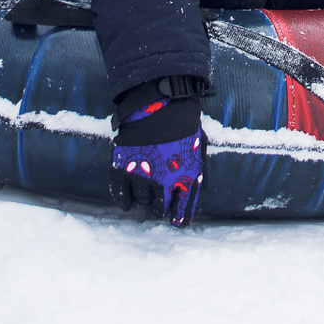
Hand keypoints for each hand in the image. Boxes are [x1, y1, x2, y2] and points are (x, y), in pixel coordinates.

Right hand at [110, 81, 206, 227]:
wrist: (158, 102)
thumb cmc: (183, 125)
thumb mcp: (200, 149)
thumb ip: (199, 174)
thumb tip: (202, 193)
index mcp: (186, 179)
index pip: (182, 212)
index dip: (179, 219)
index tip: (176, 221)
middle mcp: (163, 183)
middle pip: (159, 209)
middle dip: (160, 206)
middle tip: (159, 200)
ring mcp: (140, 176)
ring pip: (142, 201)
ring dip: (145, 198)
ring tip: (146, 188)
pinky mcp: (121, 168)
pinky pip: (122, 195)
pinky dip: (125, 201)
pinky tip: (128, 203)